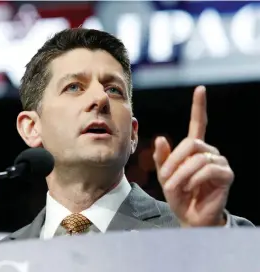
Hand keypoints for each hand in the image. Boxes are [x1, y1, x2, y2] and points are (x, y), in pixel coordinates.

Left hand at [153, 86, 233, 226]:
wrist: (190, 216)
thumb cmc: (178, 194)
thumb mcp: (165, 175)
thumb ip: (162, 157)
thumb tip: (160, 138)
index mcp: (194, 149)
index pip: (198, 123)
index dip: (199, 106)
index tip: (200, 89)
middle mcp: (208, 151)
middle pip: (190, 142)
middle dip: (174, 161)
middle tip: (166, 178)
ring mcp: (219, 162)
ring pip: (197, 157)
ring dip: (181, 174)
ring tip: (177, 187)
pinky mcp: (226, 174)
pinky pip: (208, 169)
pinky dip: (194, 179)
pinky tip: (191, 188)